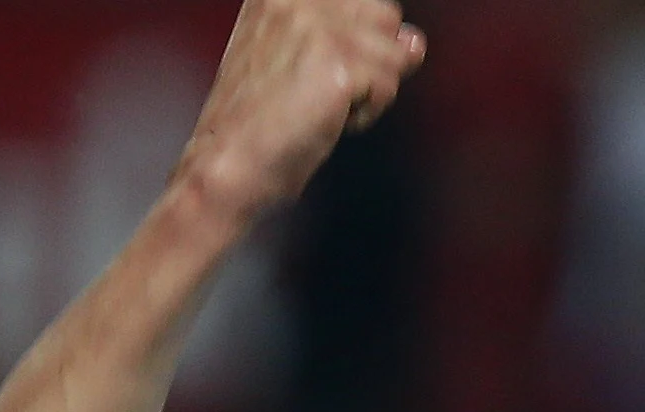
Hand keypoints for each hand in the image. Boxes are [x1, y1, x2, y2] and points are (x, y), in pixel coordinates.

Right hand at [174, 0, 428, 223]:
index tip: (321, 68)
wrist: (230, 161)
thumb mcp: (306, 60)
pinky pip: (388, 84)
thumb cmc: (263, 118)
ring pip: (394, 52)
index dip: (359, 39)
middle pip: (385, 15)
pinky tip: (327, 120)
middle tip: (323, 89)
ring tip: (323, 104)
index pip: (364, 0)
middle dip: (371, 59)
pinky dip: (366, 113)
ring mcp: (318, 25)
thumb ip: (358, 37)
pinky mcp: (338, 60)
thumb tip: (415, 43)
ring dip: (370, 88)